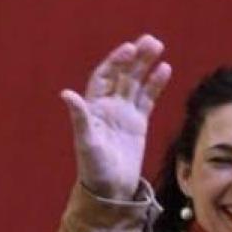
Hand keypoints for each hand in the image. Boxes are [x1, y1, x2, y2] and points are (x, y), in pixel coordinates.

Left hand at [62, 35, 171, 199]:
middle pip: (123, 75)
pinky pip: (148, 99)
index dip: (116, 62)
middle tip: (151, 41)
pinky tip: (165, 69)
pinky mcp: (139, 123)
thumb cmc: (94, 168)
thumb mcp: (86, 143)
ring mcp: (124, 114)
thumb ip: (79, 118)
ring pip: (136, 83)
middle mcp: (109, 106)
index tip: (129, 49)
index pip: (105, 77)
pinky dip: (155, 84)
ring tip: (159, 47)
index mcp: (94, 108)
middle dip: (135, 58)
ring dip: (146, 66)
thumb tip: (66, 94)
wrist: (111, 190)